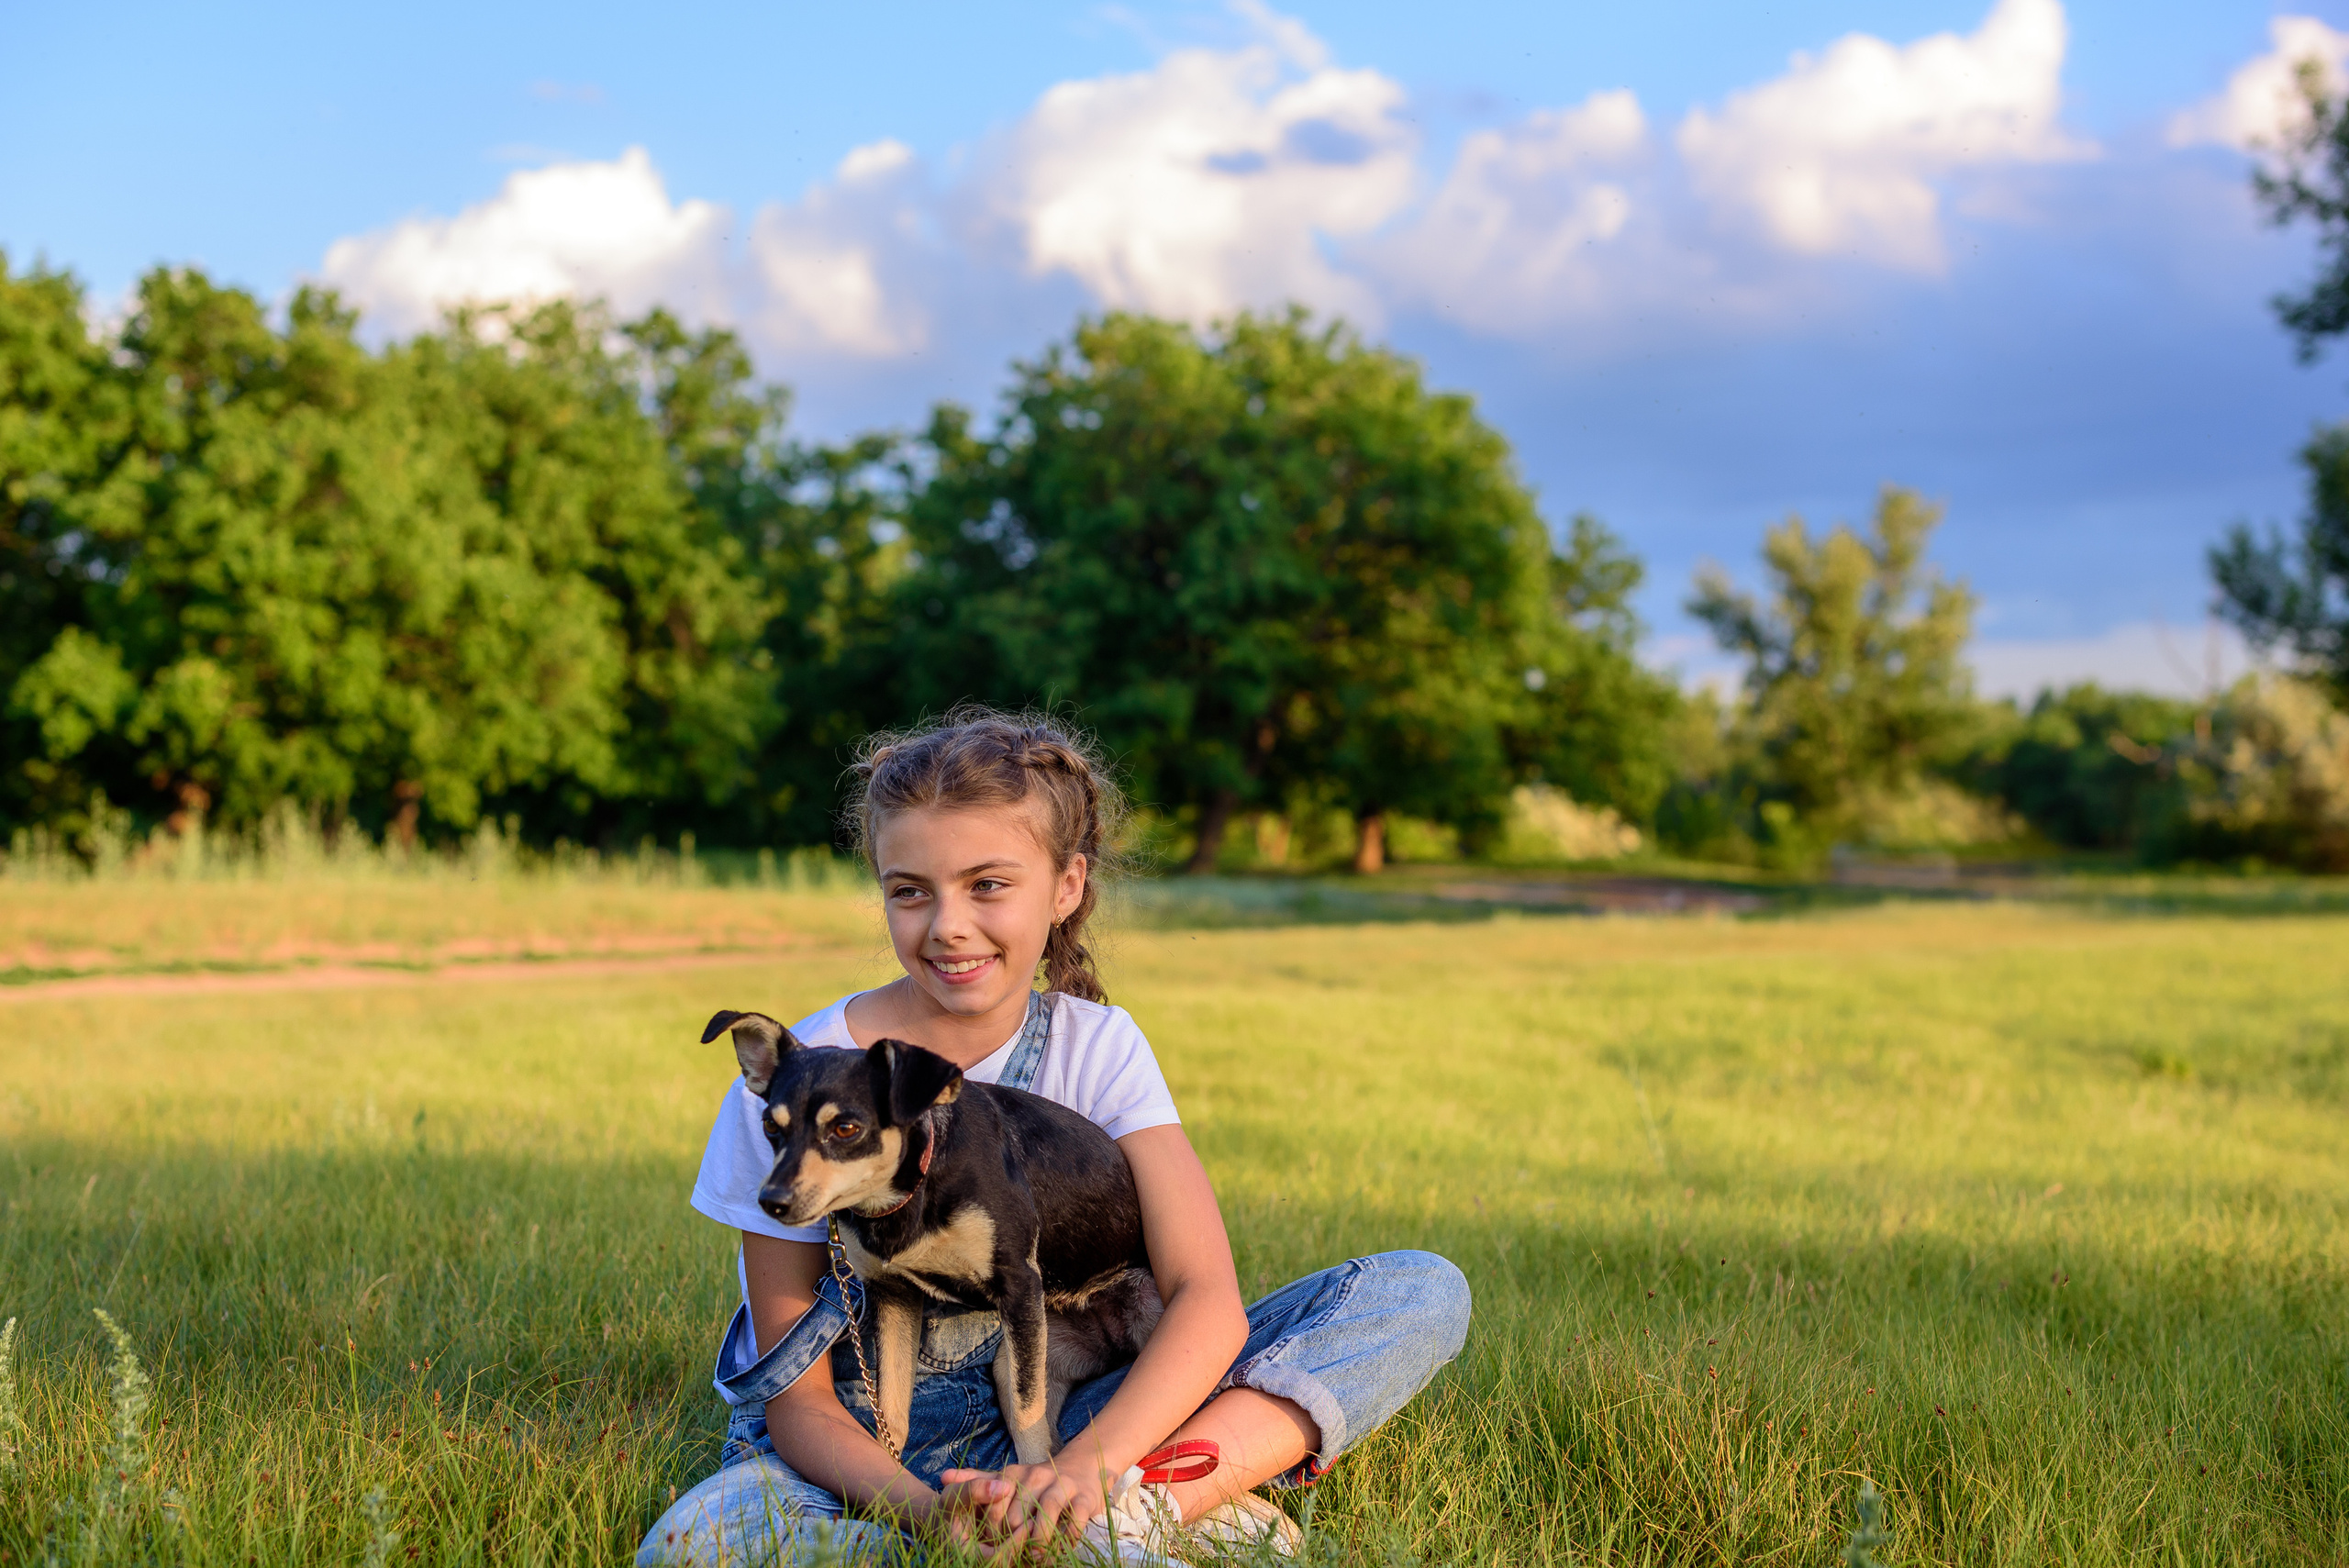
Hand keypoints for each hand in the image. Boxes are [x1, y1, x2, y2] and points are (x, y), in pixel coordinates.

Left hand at [937, 1461, 1109, 1555]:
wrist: (1081, 1468)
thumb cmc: (1036, 1482)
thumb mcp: (1004, 1477)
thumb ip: (975, 1480)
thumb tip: (942, 1477)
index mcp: (1013, 1473)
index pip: (994, 1508)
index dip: (992, 1534)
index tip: (993, 1546)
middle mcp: (1036, 1476)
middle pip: (1018, 1517)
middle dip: (1014, 1543)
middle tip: (1014, 1558)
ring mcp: (1062, 1486)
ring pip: (1045, 1518)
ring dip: (1039, 1543)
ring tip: (1034, 1557)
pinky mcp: (1084, 1498)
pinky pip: (1073, 1523)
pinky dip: (1065, 1540)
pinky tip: (1059, 1548)